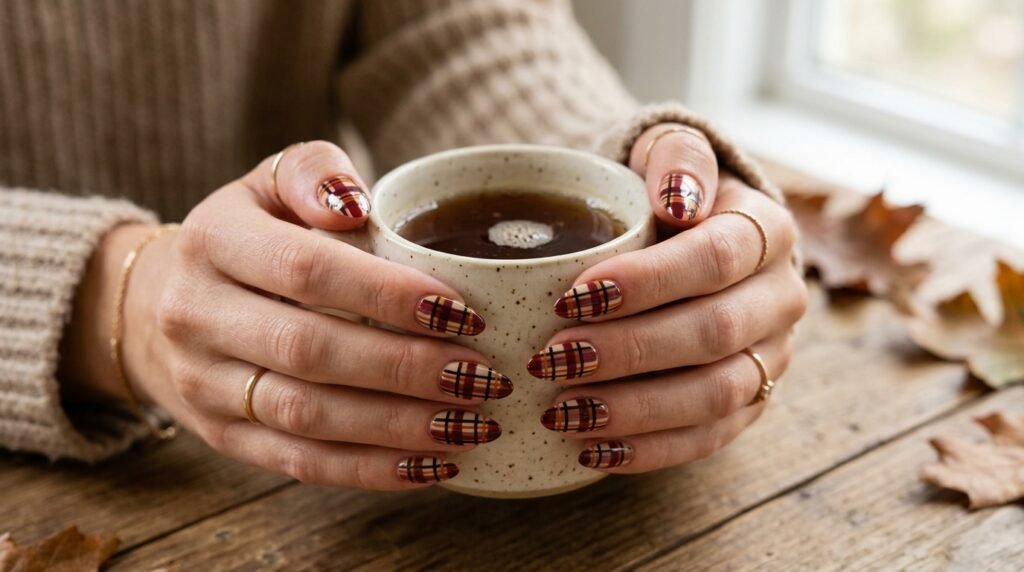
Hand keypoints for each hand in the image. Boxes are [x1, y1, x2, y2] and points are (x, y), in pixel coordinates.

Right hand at [67, 141, 513, 489]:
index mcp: (213, 241)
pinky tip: (435, 466)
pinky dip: (373, 471)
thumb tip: (356, 203)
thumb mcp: (267, 183)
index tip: (462, 312)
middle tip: (483, 376)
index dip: (388, 295)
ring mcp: (204, 384)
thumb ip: (313, 172)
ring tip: (472, 423)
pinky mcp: (223, 437)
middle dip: (407, 368)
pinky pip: (300, 463)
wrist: (155, 305)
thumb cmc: (246, 236)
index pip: (307, 270)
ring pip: (308, 418)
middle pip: (310, 350)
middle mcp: (196, 315)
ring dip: (399, 427)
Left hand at [528, 124, 807, 470]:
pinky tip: (591, 449)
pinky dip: (649, 450)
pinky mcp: (750, 403)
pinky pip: (708, 438)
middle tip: (551, 361)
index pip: (715, 258)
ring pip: (714, 396)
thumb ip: (675, 157)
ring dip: (633, 410)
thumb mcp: (668, 151)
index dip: (646, 282)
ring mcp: (770, 356)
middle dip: (627, 352)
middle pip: (714, 333)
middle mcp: (780, 297)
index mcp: (766, 230)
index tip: (573, 296)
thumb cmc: (663, 194)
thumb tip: (677, 199)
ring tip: (561, 412)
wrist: (689, 233)